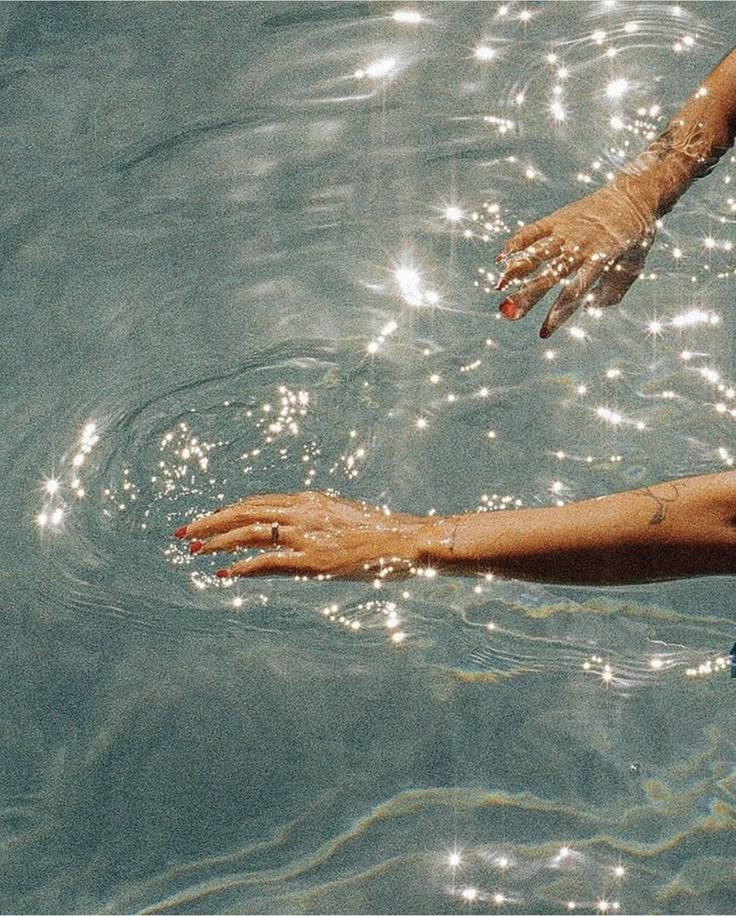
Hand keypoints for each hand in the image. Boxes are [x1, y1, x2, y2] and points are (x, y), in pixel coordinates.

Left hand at [175, 491, 439, 578]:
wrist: (406, 539)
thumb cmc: (381, 533)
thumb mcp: (344, 520)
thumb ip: (318, 523)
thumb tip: (299, 534)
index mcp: (309, 501)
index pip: (258, 503)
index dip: (229, 511)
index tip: (208, 519)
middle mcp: (302, 512)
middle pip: (245, 512)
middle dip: (211, 521)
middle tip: (184, 532)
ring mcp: (306, 535)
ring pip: (249, 533)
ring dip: (218, 542)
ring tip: (195, 550)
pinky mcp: (312, 559)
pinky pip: (267, 562)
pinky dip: (241, 567)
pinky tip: (223, 574)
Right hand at [496, 179, 656, 336]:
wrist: (634, 194)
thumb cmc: (635, 237)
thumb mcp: (633, 267)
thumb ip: (612, 292)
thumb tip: (587, 308)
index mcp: (601, 260)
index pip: (575, 292)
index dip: (558, 314)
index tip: (543, 333)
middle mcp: (580, 245)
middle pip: (550, 275)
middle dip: (528, 295)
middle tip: (509, 313)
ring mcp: (567, 231)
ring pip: (537, 252)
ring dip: (516, 270)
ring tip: (499, 287)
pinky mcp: (557, 218)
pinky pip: (533, 231)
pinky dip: (516, 243)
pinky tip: (501, 258)